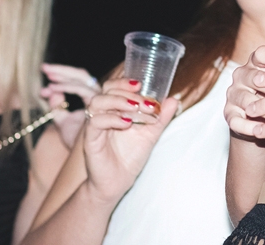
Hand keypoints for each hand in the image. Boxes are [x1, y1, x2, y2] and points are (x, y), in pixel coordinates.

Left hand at [41, 63, 102, 148]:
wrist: (96, 160)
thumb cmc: (83, 143)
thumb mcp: (64, 125)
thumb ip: (57, 110)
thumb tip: (51, 93)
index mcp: (92, 98)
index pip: (79, 80)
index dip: (62, 75)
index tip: (45, 75)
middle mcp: (99, 96)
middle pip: (82, 76)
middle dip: (62, 70)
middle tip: (45, 68)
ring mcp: (102, 100)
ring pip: (84, 80)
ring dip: (64, 76)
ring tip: (47, 77)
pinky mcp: (103, 106)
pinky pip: (85, 91)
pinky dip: (69, 87)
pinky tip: (53, 89)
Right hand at [81, 78, 176, 206]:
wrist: (118, 182)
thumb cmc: (131, 156)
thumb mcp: (151, 134)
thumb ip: (161, 117)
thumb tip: (174, 99)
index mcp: (115, 109)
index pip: (113, 86)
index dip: (124, 82)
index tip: (141, 84)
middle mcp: (103, 115)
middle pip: (106, 91)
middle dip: (127, 92)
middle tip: (145, 103)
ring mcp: (95, 127)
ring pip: (97, 103)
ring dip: (119, 102)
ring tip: (136, 109)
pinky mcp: (90, 140)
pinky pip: (95, 122)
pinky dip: (112, 118)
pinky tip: (127, 123)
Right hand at [224, 45, 264, 138]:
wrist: (260, 124)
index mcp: (256, 63)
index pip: (262, 53)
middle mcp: (242, 75)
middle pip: (256, 77)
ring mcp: (233, 94)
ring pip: (247, 99)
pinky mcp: (229, 114)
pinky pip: (237, 120)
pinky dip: (251, 126)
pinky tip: (264, 131)